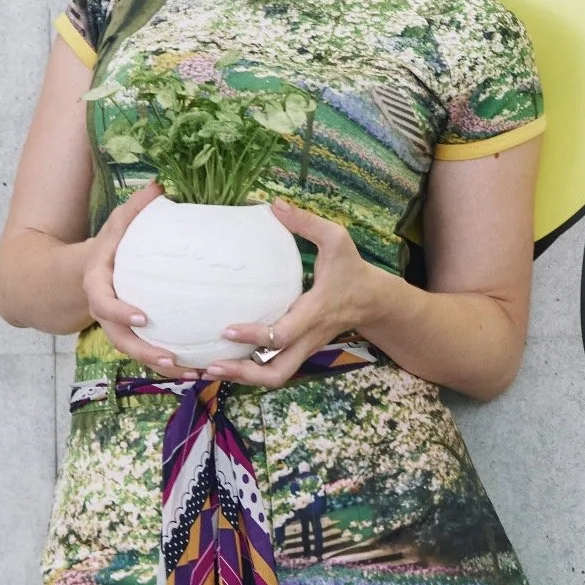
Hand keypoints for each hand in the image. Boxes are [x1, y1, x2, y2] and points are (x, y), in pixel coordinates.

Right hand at [81, 182, 201, 375]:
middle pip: (121, 340)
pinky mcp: (135, 336)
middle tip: (171, 358)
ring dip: (163, 366)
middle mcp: (106, 312)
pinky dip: (171, 363)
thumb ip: (137, 208)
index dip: (120, 312)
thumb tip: (160, 184)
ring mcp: (119, 327)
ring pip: (137, 353)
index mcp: (98, 285)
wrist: (89, 271)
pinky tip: (198, 369)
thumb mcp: (119, 222)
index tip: (144, 317)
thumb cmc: (111, 243)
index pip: (103, 303)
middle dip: (145, 352)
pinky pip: (150, 353)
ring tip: (192, 372)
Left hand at [203, 201, 378, 388]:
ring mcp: (304, 348)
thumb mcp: (337, 239)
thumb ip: (306, 223)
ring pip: (275, 377)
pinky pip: (274, 369)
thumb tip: (275, 205)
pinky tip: (225, 361)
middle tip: (211, 365)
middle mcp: (308, 338)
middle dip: (243, 375)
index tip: (226, 329)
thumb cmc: (352, 269)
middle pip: (277, 373)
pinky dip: (250, 371)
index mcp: (315, 312)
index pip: (282, 334)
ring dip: (242, 378)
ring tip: (210, 369)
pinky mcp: (299, 350)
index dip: (254, 335)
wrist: (373, 301)